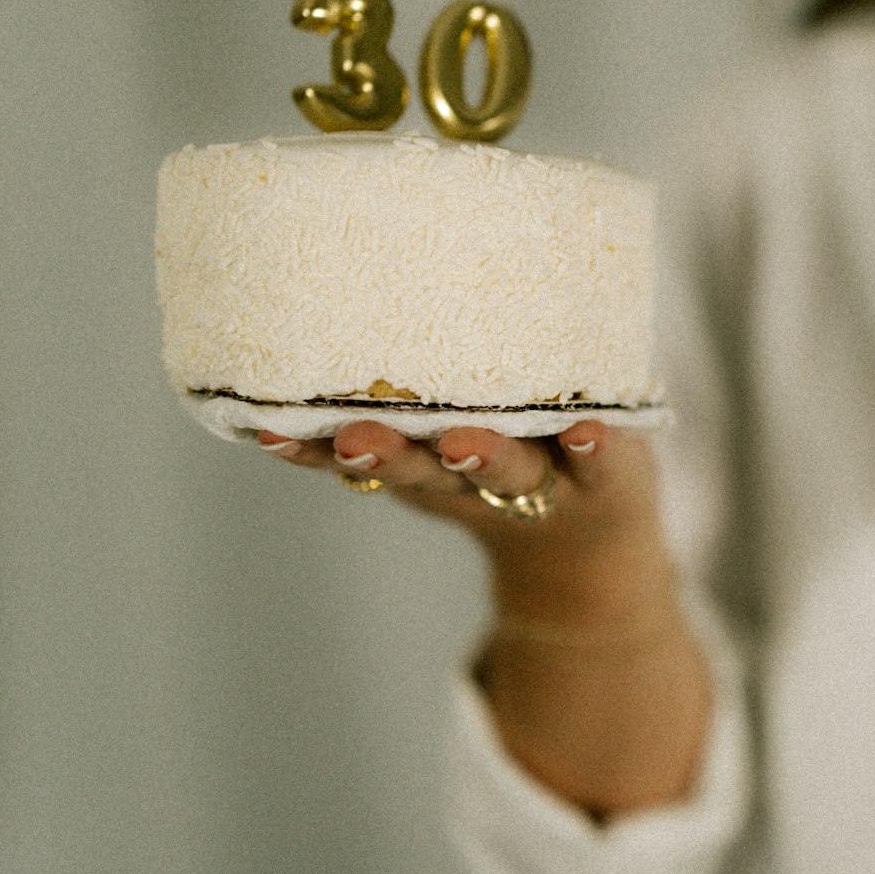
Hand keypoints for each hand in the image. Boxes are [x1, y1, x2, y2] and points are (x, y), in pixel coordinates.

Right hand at [256, 419, 675, 637]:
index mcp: (428, 466)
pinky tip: (587, 431)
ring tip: (458, 443)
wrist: (593, 544)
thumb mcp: (440, 450)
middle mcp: (477, 478)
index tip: (267, 429)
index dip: (314, 450)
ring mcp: (543, 477)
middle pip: (428, 470)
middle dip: (389, 454)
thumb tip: (303, 329)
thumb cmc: (503, 468)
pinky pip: (599, 461)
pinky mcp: (606, 470)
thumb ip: (396, 405)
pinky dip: (592, 447)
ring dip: (480, 456)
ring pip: (507, 470)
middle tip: (354, 437)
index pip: (363, 459)